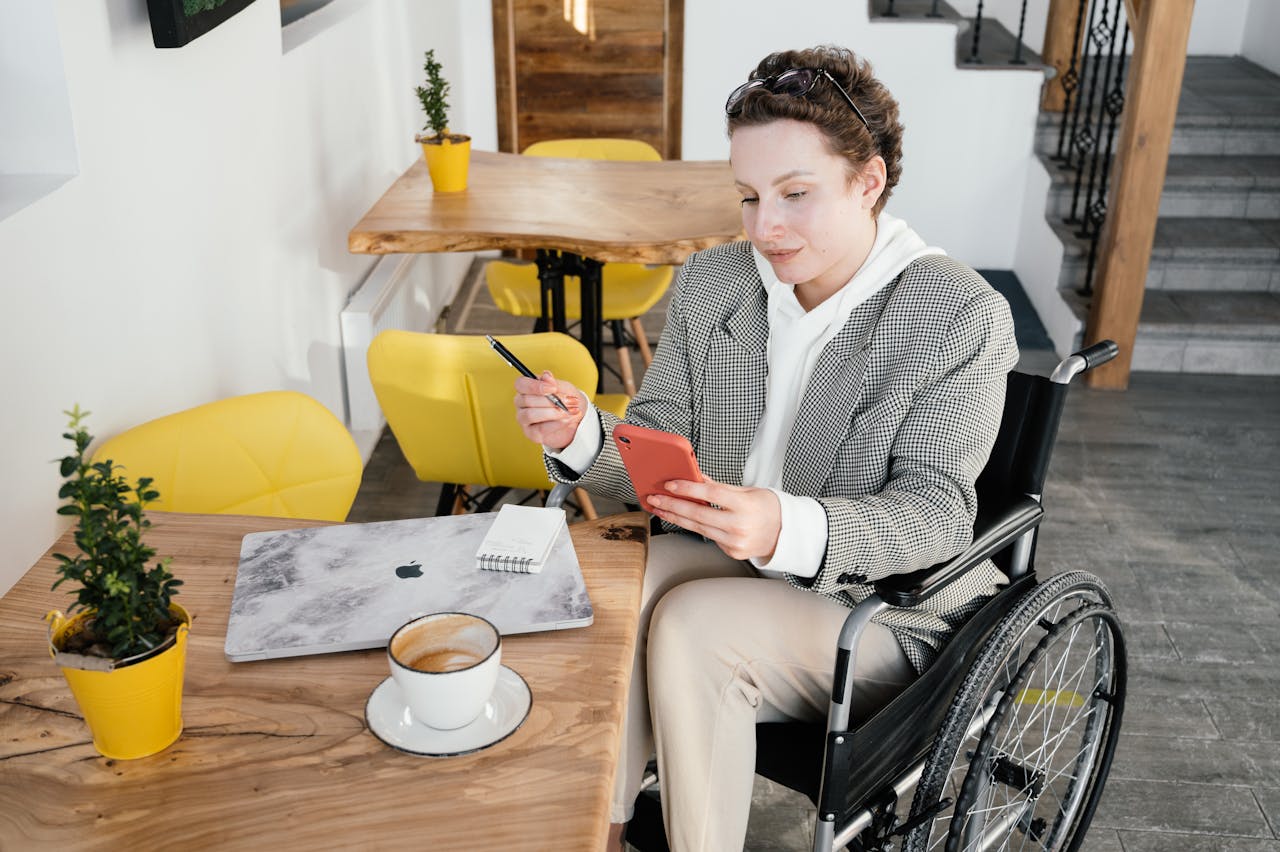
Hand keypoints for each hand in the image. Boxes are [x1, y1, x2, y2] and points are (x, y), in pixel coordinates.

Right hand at [513, 370, 586, 451]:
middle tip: (571, 401)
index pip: (521, 384)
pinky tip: (568, 420)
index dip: (535, 386)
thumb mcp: (564, 388)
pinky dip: (557, 424)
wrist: (577, 420)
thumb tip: (546, 375)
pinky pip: (541, 428)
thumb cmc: (566, 401)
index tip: (553, 388)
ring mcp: (524, 419)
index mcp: (526, 389)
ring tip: (571, 411)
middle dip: (552, 400)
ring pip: (532, 414)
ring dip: (554, 412)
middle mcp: (521, 404)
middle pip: (528, 400)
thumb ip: (554, 382)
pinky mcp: (531, 433)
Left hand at [646, 477, 781, 561]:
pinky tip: (682, 519)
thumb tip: (696, 477)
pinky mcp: (731, 552)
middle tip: (655, 499)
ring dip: (676, 518)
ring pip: (697, 528)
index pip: (710, 495)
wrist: (786, 533)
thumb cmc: (768, 508)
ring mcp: (734, 542)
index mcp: (745, 506)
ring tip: (661, 509)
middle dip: (672, 505)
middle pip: (698, 514)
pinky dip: (695, 527)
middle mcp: (739, 526)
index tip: (670, 484)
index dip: (688, 488)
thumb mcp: (747, 491)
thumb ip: (719, 486)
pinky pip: (708, 537)